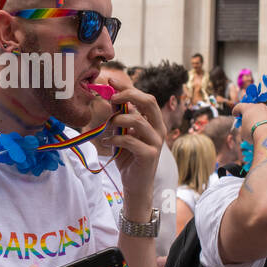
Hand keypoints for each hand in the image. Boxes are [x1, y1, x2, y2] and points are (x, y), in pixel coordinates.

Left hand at [100, 77, 163, 201]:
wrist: (135, 184)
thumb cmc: (129, 158)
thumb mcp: (123, 133)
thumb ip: (121, 117)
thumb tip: (112, 98)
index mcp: (154, 121)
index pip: (145, 97)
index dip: (128, 87)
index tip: (111, 81)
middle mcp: (159, 129)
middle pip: (149, 101)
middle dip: (129, 95)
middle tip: (112, 98)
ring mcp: (156, 142)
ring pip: (138, 120)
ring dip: (118, 120)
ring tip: (108, 128)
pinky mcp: (149, 154)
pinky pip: (130, 140)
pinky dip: (115, 138)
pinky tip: (108, 142)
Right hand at [231, 101, 266, 141]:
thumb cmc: (253, 134)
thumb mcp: (243, 132)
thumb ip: (244, 127)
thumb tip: (248, 128)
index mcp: (248, 108)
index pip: (239, 106)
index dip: (236, 111)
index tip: (235, 115)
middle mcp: (260, 106)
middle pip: (254, 108)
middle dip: (251, 114)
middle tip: (250, 122)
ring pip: (266, 113)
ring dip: (263, 119)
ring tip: (263, 129)